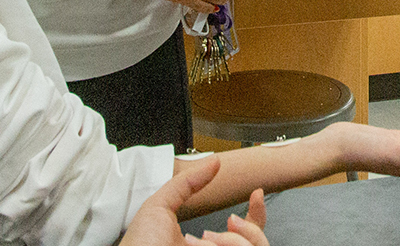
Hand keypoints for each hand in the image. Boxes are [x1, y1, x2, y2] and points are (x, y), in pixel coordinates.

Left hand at [123, 156, 268, 245]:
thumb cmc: (140, 245)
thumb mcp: (160, 207)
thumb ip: (187, 183)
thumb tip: (214, 162)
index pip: (248, 232)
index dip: (258, 213)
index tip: (255, 193)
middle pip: (260, 241)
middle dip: (250, 228)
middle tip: (229, 223)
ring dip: (235, 240)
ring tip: (202, 241)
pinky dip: (226, 245)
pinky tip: (202, 245)